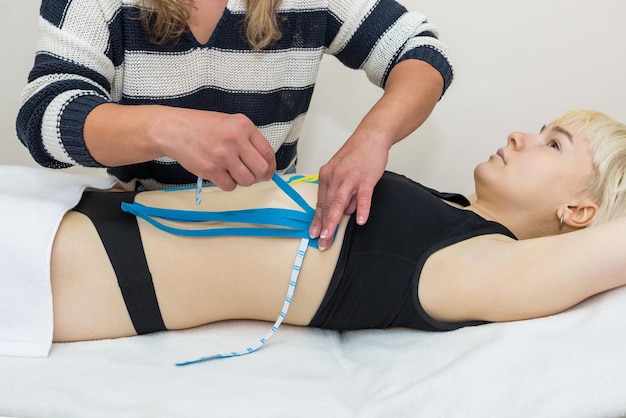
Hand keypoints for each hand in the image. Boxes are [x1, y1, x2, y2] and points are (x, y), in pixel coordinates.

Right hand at [159, 110, 275, 189]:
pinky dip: (228, 184)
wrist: (173, 129)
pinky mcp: (211, 169)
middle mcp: (235, 140)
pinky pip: (230, 186)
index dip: (271, 166)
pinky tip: (221, 174)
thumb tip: (264, 163)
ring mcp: (223, 156)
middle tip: (251, 175)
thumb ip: (247, 139)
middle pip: (261, 169)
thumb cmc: (202, 126)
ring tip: (233, 172)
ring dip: (242, 180)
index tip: (268, 172)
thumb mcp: (229, 122)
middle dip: (258, 176)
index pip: (267, 152)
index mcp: (243, 126)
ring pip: (247, 180)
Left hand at [309, 138, 387, 249]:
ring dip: (333, 221)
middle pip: (327, 205)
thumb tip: (344, 212)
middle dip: (323, 226)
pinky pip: (363, 196)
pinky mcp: (366, 178)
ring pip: (339, 202)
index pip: (321, 202)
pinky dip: (361, 208)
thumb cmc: (356, 154)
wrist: (371, 136)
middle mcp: (335, 177)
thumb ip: (343, 193)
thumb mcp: (343, 172)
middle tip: (321, 242)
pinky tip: (360, 220)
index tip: (314, 234)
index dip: (317, 220)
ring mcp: (350, 177)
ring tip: (329, 236)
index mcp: (326, 176)